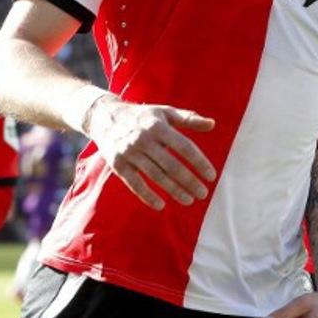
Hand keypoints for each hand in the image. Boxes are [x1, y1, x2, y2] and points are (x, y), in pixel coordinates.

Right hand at [84, 98, 215, 209]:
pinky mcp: (118, 164)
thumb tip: (213, 124)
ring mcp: (130, 153)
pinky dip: (147, 196)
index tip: (211, 176)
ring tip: (189, 200)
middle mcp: (144, 139)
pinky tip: (161, 205)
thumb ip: (188, 118)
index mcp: (158, 126)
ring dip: (174, 190)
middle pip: (171, 165)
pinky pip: (135, 184)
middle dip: (189, 181)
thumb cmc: (142, 116)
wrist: (104, 116)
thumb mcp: (165, 112)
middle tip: (203, 193)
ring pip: (155, 176)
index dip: (199, 162)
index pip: (184, 146)